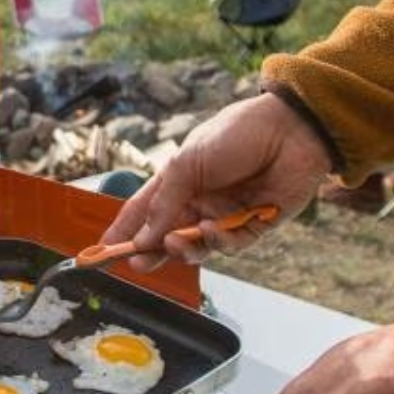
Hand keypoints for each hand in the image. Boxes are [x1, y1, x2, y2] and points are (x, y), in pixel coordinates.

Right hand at [100, 93, 330, 269]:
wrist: (291, 129)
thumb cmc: (235, 134)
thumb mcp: (186, 163)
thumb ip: (164, 202)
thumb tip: (144, 237)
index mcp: (178, 181)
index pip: (143, 212)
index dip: (123, 232)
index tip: (103, 252)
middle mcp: (200, 201)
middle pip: (168, 236)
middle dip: (151, 252)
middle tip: (136, 265)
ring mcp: (226, 215)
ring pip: (198, 247)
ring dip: (183, 249)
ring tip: (173, 244)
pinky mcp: (255, 225)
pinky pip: (231, 245)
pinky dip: (218, 241)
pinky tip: (212, 229)